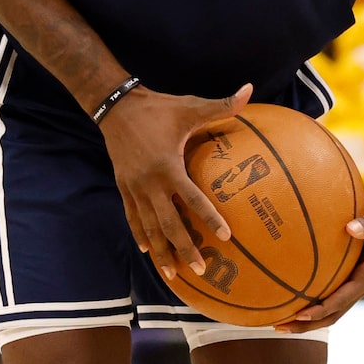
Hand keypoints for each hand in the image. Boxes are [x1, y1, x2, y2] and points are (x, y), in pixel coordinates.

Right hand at [101, 83, 248, 274]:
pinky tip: (148, 251)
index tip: (225, 237)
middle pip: (169, 224)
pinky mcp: (124, 188)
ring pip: (149, 228)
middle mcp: (150, 183)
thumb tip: (249, 89)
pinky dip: (140, 235)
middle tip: (202, 269)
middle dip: (184, 248)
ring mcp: (134, 188)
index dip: (209, 218)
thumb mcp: (190, 106)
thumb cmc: (158, 108)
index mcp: (168, 166)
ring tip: (173, 274)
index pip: (192, 199)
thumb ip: (222, 104)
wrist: (115, 106)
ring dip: (162, 252)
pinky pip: (132, 217)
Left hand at [278, 189, 363, 331]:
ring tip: (276, 321)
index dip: (322, 310)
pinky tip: (286, 294)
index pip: (343, 300)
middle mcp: (361, 285)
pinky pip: (326, 293)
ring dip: (305, 319)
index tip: (300, 315)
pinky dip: (308, 299)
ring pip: (328, 309)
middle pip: (332, 314)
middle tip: (279, 327)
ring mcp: (354, 283)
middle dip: (307, 325)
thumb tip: (351, 227)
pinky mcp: (348, 277)